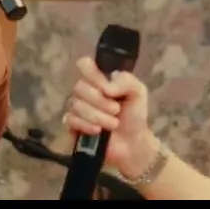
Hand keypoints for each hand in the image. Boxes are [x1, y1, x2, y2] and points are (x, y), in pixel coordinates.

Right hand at [62, 56, 158, 179]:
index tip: (106, 87)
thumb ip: (126, 81)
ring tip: (113, 124)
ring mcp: (77, 108)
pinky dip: (87, 125)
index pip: (84, 64)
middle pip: (80, 86)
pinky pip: (71, 119)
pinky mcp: (72, 125)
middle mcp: (85, 91)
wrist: (132, 144)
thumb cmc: (134, 116)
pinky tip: (98, 131)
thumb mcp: (138, 92)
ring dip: (98, 116)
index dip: (92, 74)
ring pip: (76, 104)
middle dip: (100, 101)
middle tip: (116, 110)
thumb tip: (106, 88)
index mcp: (100, 79)